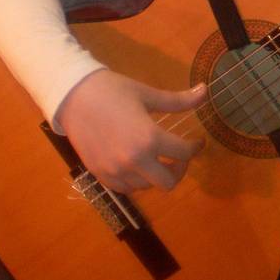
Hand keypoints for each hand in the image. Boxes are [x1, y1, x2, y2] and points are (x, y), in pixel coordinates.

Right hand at [56, 69, 206, 193]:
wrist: (73, 96)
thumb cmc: (113, 90)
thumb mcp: (148, 94)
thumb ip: (178, 101)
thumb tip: (205, 92)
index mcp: (149, 139)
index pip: (182, 153)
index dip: (195, 148)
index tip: (197, 142)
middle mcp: (133, 161)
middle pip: (168, 182)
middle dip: (179, 169)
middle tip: (179, 155)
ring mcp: (116, 172)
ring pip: (147, 187)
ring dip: (157, 174)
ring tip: (157, 157)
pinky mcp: (101, 176)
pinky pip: (127, 188)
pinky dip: (137, 180)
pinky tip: (138, 164)